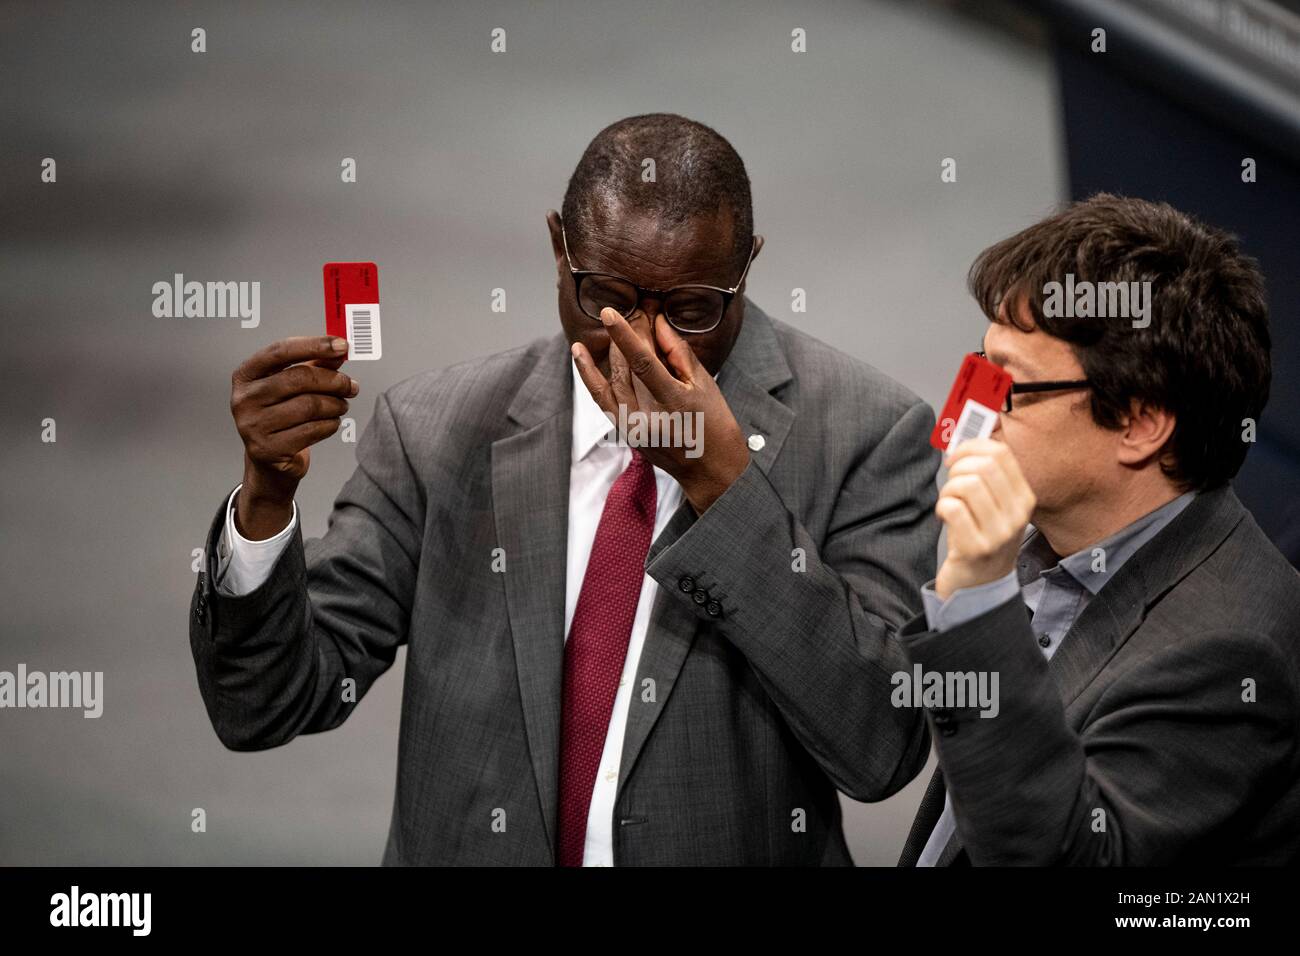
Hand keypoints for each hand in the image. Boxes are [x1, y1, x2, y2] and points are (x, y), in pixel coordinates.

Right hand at [229, 335, 358, 536]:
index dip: (314, 345)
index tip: (342, 345)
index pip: (281, 350)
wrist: (270, 461)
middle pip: (299, 378)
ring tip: (341, 406)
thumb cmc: (283, 416)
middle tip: (351, 386)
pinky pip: (312, 430)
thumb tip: (339, 350)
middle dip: (334, 380)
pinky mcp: (267, 449)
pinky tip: (332, 423)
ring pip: (309, 406)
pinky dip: (330, 425)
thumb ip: (315, 365)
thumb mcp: (294, 386)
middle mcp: (243, 398)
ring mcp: (252, 425)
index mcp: (246, 375)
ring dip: (336, 405)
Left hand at [571, 308, 749, 513]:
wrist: (710, 470)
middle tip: (633, 314)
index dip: (624, 336)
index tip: (609, 313)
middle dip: (624, 339)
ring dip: (611, 352)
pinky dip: (589, 375)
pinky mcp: (626, 433)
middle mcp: (649, 417)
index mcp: (674, 402)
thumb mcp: (705, 384)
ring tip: (612, 327)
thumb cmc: (714, 424)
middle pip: (626, 368)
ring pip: (612, 380)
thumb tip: (657, 324)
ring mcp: (634, 428)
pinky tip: (579, 353)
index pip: (643, 363)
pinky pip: (601, 399)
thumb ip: (678, 352)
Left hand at [933, 438, 1035, 599]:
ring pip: (967, 484)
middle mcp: (1017, 515)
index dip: (971, 447)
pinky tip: (945, 517)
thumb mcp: (997, 506)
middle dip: (958, 468)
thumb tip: (967, 441)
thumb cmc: (982, 538)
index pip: (1001, 453)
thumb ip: (988, 476)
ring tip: (948, 504)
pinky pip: (952, 508)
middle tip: (951, 485)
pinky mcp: (976, 548)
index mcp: (1024, 498)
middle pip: (984, 465)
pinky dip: (942, 507)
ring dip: (948, 489)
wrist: (980, 586)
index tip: (955, 458)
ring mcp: (998, 533)